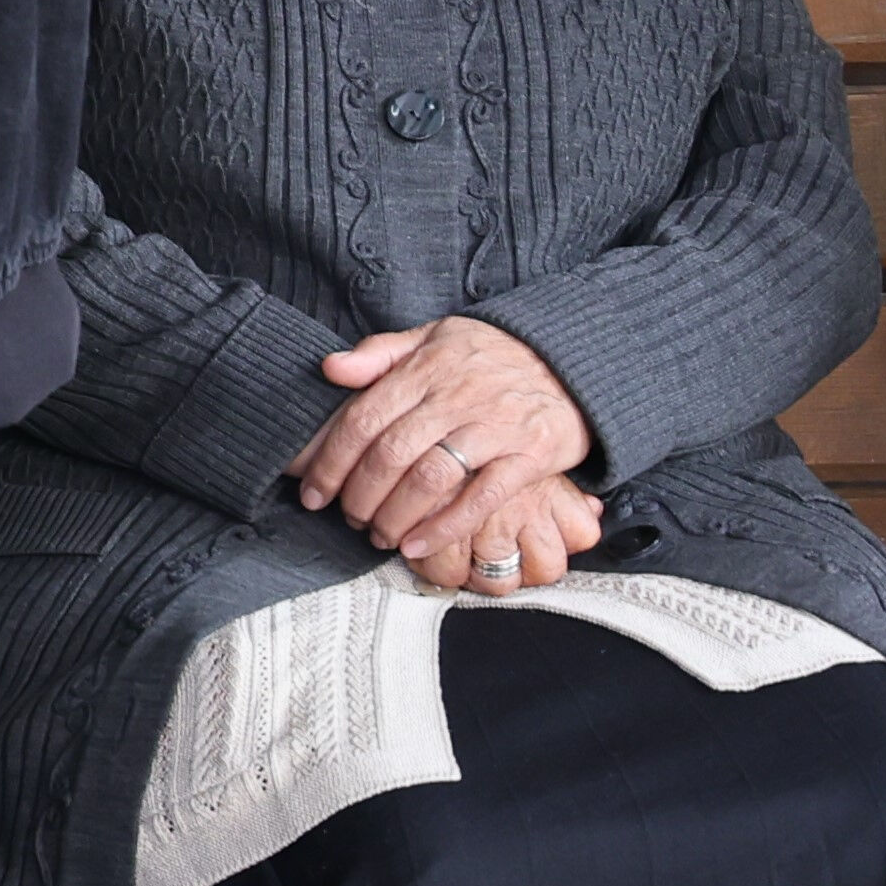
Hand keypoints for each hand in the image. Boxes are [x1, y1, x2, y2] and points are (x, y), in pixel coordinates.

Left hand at [294, 317, 603, 590]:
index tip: (313, 492)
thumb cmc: (492, 354)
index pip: (364, 418)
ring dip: (396, 516)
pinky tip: (418, 548)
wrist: (572, 361)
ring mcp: (495, 426)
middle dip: (359, 495)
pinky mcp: (530, 455)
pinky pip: (482, 498)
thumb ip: (381, 353)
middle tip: (348, 520)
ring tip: (379, 537)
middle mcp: (457, 396)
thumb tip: (329, 368)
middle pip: (392, 453)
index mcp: (426, 368)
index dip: (332, 460)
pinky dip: (445, 528)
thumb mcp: (435, 337)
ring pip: (431, 479)